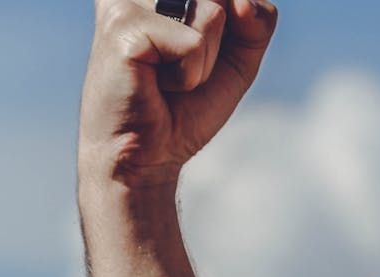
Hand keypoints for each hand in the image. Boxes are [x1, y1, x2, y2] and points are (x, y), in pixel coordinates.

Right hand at [79, 0, 278, 188]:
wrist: (147, 158)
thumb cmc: (184, 108)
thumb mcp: (237, 57)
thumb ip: (256, 20)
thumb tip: (241, 2)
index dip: (236, 24)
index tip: (196, 56)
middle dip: (220, 45)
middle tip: (182, 71)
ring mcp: (126, 1)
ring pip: (213, 13)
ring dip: (204, 61)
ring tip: (169, 79)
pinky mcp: (123, 26)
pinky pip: (194, 44)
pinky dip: (189, 76)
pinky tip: (156, 85)